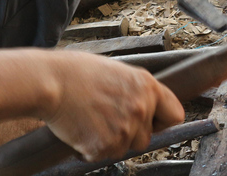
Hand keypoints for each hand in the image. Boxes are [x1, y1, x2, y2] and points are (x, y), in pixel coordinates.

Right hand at [43, 52, 183, 161]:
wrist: (51, 82)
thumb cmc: (78, 72)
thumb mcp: (118, 72)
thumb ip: (136, 90)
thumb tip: (145, 104)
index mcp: (147, 86)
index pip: (175, 114)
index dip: (162, 120)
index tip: (153, 121)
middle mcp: (141, 109)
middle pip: (146, 137)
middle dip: (130, 133)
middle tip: (108, 119)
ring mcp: (124, 129)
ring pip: (125, 148)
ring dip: (111, 141)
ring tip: (93, 121)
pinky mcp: (105, 146)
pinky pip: (103, 155)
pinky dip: (92, 148)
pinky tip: (82, 128)